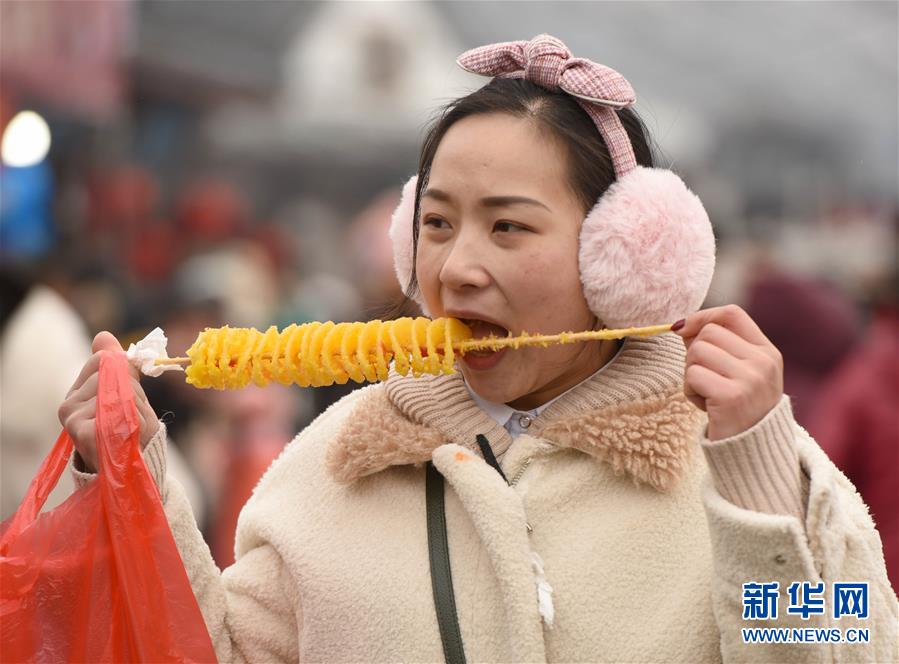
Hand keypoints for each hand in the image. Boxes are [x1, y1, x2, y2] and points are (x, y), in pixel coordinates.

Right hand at [58, 331, 160, 472]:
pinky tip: (128, 435)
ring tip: (131, 429)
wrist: (133, 470)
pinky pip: (120, 410)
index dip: (126, 372)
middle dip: (134, 391)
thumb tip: (103, 336)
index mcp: (76, 392)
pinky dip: (134, 420)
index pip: (103, 361)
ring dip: (137, 408)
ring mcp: (73, 419)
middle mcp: (67, 405)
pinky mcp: (83, 432)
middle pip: (113, 374)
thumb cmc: (131, 431)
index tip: (130, 394)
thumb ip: (116, 366)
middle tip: (131, 417)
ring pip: (120, 391)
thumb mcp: (127, 394)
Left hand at [672, 304, 783, 440]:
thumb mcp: (738, 373)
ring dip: (691, 374)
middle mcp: (763, 362)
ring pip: (696, 353)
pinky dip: (690, 391)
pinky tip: (706, 406)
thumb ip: (717, 347)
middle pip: (708, 333)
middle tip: (705, 380)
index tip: (683, 329)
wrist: (753, 453)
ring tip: (707, 394)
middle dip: (694, 354)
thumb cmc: (738, 409)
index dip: (702, 316)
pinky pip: (692, 376)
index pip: (732, 314)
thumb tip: (682, 325)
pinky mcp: (732, 396)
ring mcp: (750, 378)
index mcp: (767, 352)